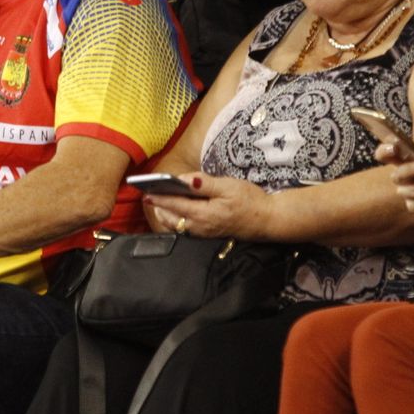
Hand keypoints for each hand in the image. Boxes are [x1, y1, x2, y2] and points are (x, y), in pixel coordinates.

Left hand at [145, 174, 269, 239]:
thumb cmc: (249, 200)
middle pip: (171, 219)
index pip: (175, 205)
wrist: (267, 220)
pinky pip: (185, 229)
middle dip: (159, 208)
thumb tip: (184, 179)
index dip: (159, 198)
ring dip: (166, 215)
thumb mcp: (228, 186)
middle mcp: (200, 226)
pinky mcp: (208, 234)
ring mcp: (204, 232)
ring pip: (177, 226)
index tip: (146, 192)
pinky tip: (175, 211)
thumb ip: (204, 184)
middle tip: (149, 195)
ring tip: (158, 203)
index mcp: (204, 214)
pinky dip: (176, 220)